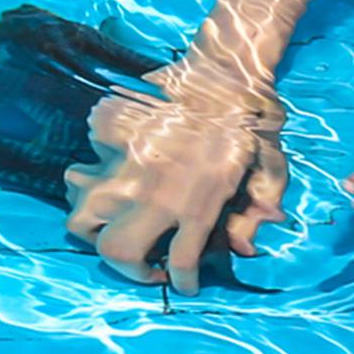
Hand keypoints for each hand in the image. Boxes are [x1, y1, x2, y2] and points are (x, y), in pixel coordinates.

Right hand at [64, 62, 287, 293]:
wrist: (225, 70)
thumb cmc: (254, 120)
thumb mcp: (270, 170)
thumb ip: (255, 214)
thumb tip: (243, 250)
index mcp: (198, 206)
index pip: (179, 263)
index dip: (180, 282)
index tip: (180, 283)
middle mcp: (157, 194)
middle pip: (118, 252)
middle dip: (129, 268)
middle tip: (145, 262)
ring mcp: (128, 169)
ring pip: (84, 217)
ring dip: (95, 229)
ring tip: (114, 227)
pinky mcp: (110, 143)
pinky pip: (85, 169)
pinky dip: (91, 176)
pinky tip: (111, 175)